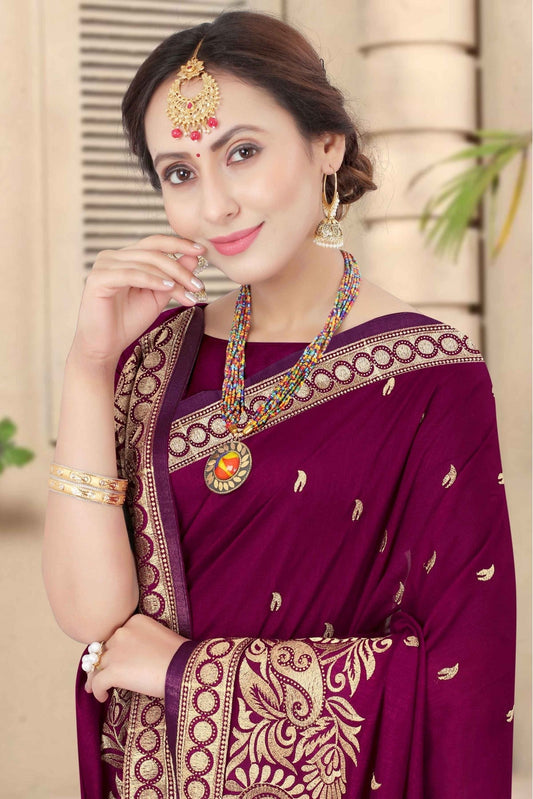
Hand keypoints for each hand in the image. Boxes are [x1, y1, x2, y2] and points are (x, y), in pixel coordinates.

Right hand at [71, 234, 206, 366]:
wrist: (105, 346)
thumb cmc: (128, 322)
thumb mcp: (158, 296)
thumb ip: (173, 276)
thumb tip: (195, 256)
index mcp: (126, 257)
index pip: (155, 243)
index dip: (179, 243)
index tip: (203, 250)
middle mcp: (112, 256)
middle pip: (154, 252)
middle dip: (180, 268)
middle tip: (198, 284)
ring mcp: (104, 265)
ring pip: (146, 263)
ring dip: (171, 278)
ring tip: (188, 293)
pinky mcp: (98, 278)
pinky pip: (132, 274)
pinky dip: (152, 280)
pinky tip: (168, 288)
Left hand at [84, 614, 187, 702]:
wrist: (183, 667)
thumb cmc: (178, 656)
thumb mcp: (158, 636)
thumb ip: (141, 641)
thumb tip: (129, 659)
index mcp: (134, 621)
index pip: (115, 636)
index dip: (112, 650)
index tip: (112, 660)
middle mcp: (122, 632)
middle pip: (104, 650)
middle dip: (102, 663)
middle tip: (100, 675)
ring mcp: (116, 651)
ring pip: (97, 666)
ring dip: (96, 678)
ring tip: (95, 689)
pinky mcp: (114, 670)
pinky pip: (97, 682)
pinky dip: (97, 691)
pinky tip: (103, 697)